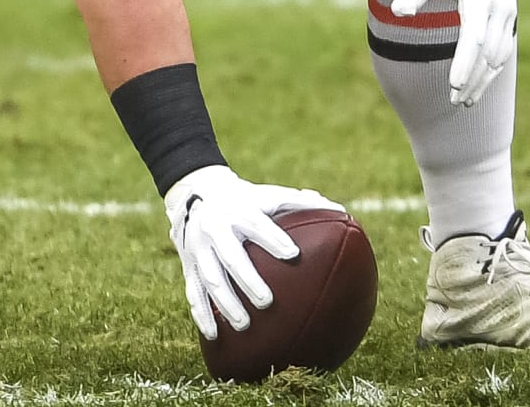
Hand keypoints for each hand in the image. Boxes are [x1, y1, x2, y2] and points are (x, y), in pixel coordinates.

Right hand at [163, 165, 340, 338]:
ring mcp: (200, 249)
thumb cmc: (246, 201)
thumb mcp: (269, 196)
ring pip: (211, 279)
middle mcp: (217, 230)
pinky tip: (214, 336)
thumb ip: (300, 205)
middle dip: (248, 280)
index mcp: (240, 212)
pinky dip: (202, 315)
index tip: (293, 254)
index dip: (274, 239)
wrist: (197, 193)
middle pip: (231, 257)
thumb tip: (341, 211)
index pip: (258, 225)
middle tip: (267, 303)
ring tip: (244, 324)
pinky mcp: (189, 266)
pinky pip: (193, 293)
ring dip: (225, 303)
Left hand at [389, 0, 518, 107]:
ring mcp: (508, 14)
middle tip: (455, 102)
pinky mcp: (509, 18)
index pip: (474, 38)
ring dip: (484, 80)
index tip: (454, 86)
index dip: (464, 64)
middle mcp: (500, 8)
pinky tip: (478, 84)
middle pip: (488, 54)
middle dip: (473, 79)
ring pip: (499, 56)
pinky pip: (503, 51)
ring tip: (466, 101)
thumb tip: (397, 12)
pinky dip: (492, 70)